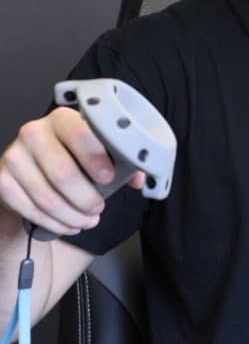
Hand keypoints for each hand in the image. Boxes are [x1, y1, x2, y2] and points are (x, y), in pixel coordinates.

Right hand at [0, 107, 144, 235]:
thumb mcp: (97, 150)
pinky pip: (31, 210)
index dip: (95, 158)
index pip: (79, 133)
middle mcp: (33, 133)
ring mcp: (14, 157)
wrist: (33, 166)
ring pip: (47, 197)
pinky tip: (69, 224)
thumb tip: (139, 178)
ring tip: (89, 220)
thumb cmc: (73, 155)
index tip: (108, 177)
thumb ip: (121, 160)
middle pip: (62, 173)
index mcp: (62, 118)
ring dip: (73, 215)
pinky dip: (55, 223)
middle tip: (99, 208)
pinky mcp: (2, 181)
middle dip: (86, 198)